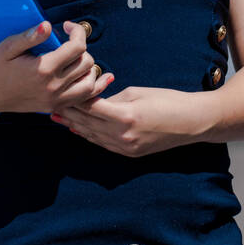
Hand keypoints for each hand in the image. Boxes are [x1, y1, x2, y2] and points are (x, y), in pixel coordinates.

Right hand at [0, 20, 111, 113]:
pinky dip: (92, 88)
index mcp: (44, 69)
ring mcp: (55, 100)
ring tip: (79, 58)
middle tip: (69, 41)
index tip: (67, 26)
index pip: (77, 47)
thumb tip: (48, 25)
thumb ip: (30, 36)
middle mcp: (53, 87)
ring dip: (89, 68)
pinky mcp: (53, 107)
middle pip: (87, 63)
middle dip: (82, 47)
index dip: (77, 32)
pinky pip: (83, 100)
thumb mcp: (8, 47)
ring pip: (90, 83)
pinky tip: (96, 78)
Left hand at [49, 85, 211, 156]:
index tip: (62, 91)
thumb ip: (114, 98)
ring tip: (59, 118)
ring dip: (75, 126)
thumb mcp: (138, 92)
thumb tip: (97, 102)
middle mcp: (122, 135)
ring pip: (92, 136)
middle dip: (68, 113)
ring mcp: (125, 147)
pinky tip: (80, 129)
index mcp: (124, 116)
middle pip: (86, 123)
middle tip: (51, 104)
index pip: (89, 107)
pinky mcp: (130, 153)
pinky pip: (103, 144)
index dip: (74, 99)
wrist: (192, 122)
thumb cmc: (169, 100)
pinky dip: (90, 135)